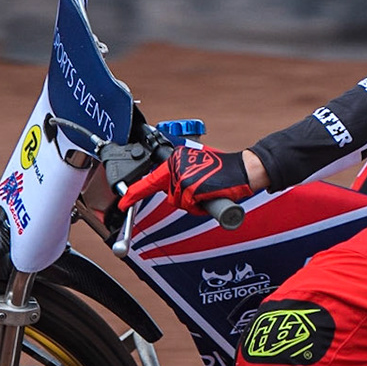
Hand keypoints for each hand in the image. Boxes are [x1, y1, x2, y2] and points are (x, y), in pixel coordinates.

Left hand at [120, 144, 257, 215]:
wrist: (244, 169)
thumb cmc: (224, 170)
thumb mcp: (198, 165)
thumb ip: (182, 173)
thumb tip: (172, 187)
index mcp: (176, 158)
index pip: (150, 179)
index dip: (134, 192)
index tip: (122, 202)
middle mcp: (176, 165)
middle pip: (169, 195)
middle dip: (183, 198)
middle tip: (202, 191)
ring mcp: (183, 177)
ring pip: (178, 202)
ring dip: (193, 203)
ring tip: (208, 192)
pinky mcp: (192, 188)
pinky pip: (190, 207)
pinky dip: (200, 207)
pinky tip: (210, 196)